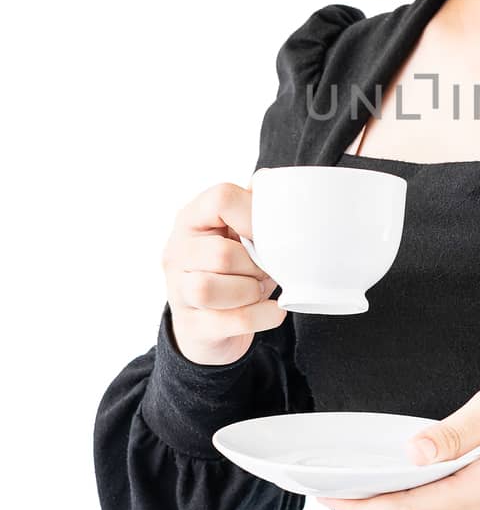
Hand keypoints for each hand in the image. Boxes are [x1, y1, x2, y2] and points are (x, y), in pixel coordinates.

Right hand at [161, 182, 287, 366]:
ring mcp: (178, 292)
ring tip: (259, 289)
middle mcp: (177, 252)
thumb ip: (253, 208)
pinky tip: (272, 310)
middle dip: (254, 265)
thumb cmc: (232, 270)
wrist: (211, 326)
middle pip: (221, 254)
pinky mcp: (192, 326)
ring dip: (250, 291)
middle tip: (265, 269)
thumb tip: (273, 183)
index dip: (254, 215)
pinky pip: (231, 321)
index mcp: (191, 219)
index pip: (221, 198)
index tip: (269, 233)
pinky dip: (261, 316)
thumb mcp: (240, 234)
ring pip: (210, 289)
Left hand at [317, 384, 479, 509]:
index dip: (367, 507)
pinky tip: (416, 488)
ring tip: (368, 485)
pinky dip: (428, 509)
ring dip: (401, 507)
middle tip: (337, 487)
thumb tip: (413, 452)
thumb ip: (457, 429)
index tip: (331, 500)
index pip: (414, 507)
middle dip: (376, 505)